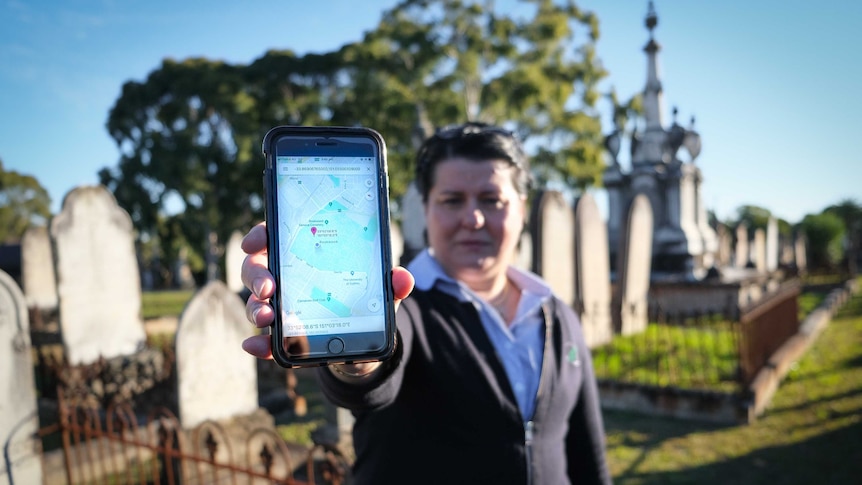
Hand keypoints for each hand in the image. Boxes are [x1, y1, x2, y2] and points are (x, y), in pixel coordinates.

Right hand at [239, 221, 414, 359]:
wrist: (363, 342)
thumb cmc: (365, 303)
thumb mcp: (380, 292)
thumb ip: (390, 284)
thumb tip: (402, 279)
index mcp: (306, 255)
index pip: (277, 236)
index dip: (260, 235)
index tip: (254, 242)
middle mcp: (286, 277)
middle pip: (257, 266)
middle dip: (256, 274)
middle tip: (268, 287)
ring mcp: (281, 306)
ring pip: (256, 300)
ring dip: (255, 308)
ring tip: (267, 317)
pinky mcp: (283, 335)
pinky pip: (265, 339)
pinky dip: (259, 342)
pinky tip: (256, 346)